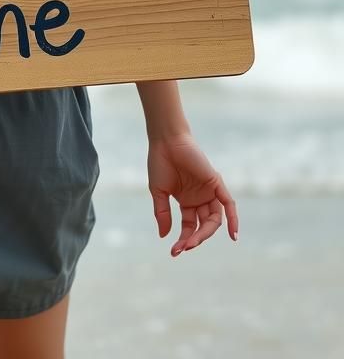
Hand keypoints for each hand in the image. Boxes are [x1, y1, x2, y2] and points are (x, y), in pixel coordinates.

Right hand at [146, 131, 238, 256]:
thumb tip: (164, 236)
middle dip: (194, 239)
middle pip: (203, 226)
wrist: (165, 141)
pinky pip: (229, 204)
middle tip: (183, 248)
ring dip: (206, 233)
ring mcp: (209, 192)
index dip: (183, 239)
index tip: (174, 251)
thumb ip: (163, 213)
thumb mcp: (159, 192)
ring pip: (214, 219)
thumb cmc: (159, 163)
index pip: (189, 226)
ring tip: (193, 242)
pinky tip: (233, 235)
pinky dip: (233, 219)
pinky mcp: (216, 183)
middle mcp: (200, 199)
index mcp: (187, 202)